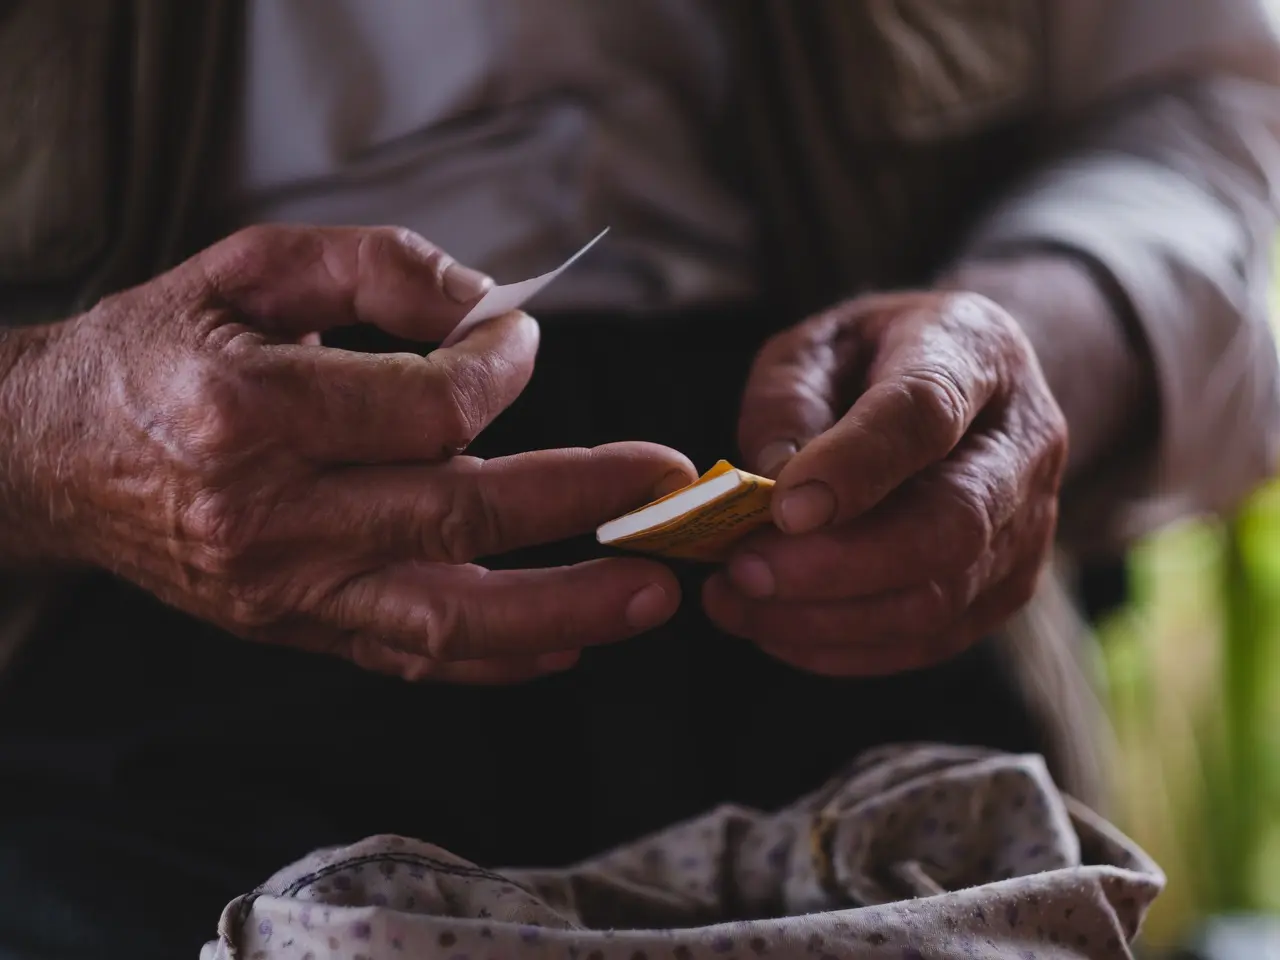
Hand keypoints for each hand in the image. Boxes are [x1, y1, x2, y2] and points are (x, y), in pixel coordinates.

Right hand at [0, 225, 695, 682]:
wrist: (52, 456)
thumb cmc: (158, 351)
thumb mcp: (251, 268)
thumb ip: (379, 267)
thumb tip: (495, 310)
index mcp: (248, 410)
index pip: (426, 406)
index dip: (500, 370)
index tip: (517, 343)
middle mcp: (267, 513)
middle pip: (456, 514)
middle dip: (579, 499)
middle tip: (667, 485)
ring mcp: (280, 589)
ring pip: (443, 615)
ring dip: (561, 609)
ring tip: (650, 597)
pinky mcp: (288, 630)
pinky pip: (407, 659)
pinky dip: (495, 659)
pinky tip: (570, 643)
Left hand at [703, 291, 1066, 675]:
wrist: (967, 385)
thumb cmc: (875, 358)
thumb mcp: (816, 343)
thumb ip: (789, 400)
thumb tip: (772, 485)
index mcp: (974, 353)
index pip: (927, 413)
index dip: (857, 465)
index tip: (783, 507)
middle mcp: (1022, 445)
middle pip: (950, 526)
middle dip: (837, 564)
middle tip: (741, 570)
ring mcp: (1027, 526)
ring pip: (938, 600)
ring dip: (825, 617)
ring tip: (735, 602)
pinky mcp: (1008, 588)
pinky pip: (928, 641)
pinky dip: (842, 647)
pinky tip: (774, 629)